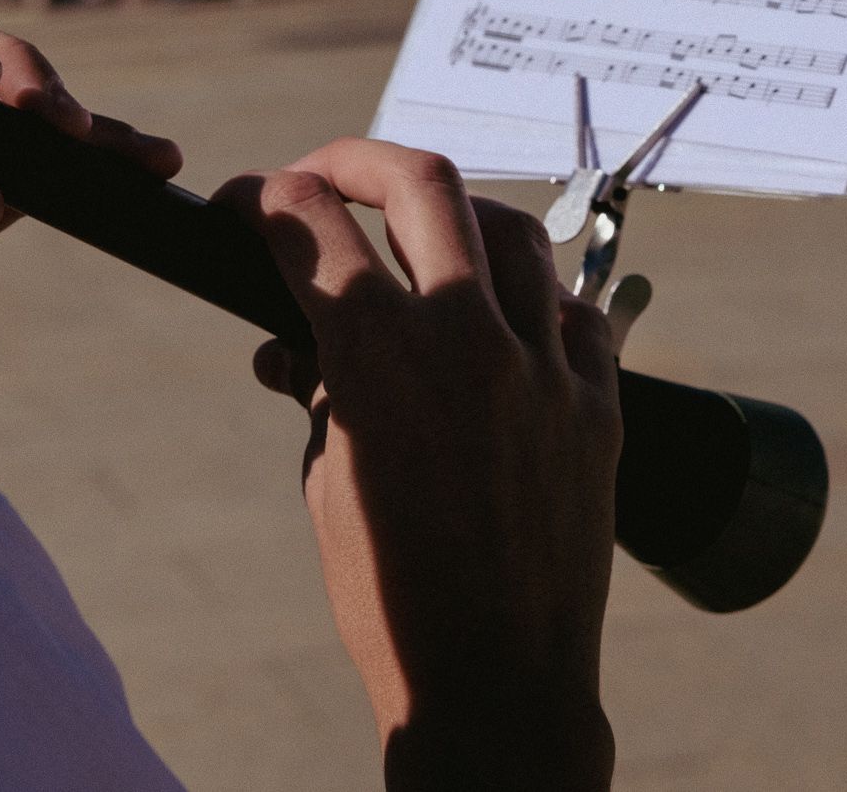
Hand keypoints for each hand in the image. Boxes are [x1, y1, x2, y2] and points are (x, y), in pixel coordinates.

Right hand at [217, 139, 620, 790]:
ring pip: (509, 228)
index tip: (248, 204)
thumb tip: (294, 347)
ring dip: (451, 215)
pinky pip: (571, 309)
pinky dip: (527, 294)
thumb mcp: (325, 483)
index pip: (311, 222)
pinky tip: (498, 313)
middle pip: (419, 182)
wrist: (498, 687)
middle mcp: (467, 341)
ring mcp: (545, 366)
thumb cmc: (389, 599)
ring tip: (415, 231)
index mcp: (378, 359)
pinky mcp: (599, 403)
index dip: (266, 197)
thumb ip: (316, 392)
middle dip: (353, 159)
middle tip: (319, 174)